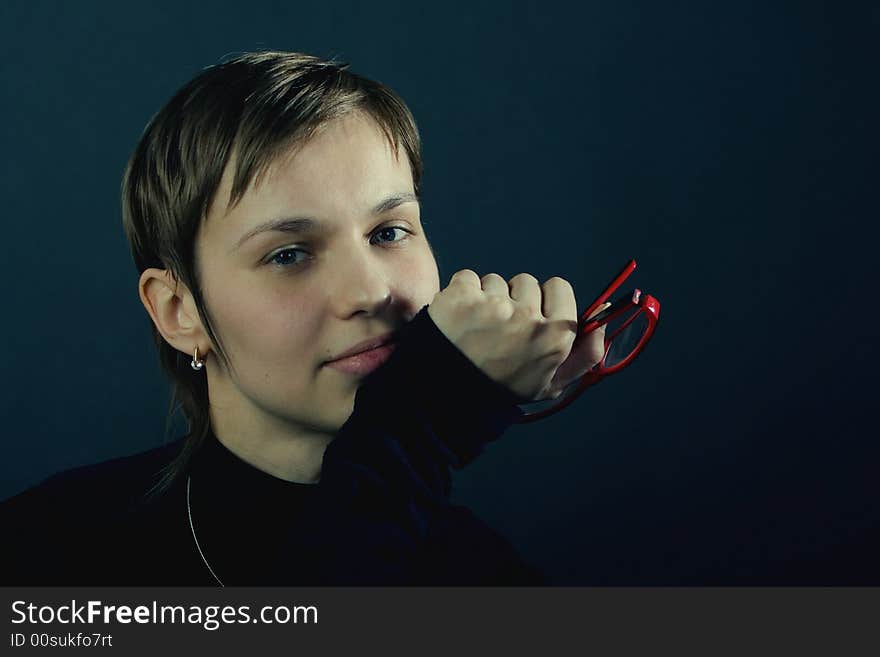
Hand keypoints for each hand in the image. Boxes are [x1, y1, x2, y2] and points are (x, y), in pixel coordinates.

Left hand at [426, 270, 607, 402]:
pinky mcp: (462, 296)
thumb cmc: (501, 389)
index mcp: (555, 337)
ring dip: (487, 298)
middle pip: (527, 282)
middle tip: (499, 331)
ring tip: (476, 329)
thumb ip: (585, 354)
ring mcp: (493, 305)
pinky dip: (462, 293)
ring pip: (496, 281)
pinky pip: (468, 277)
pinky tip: (458, 320)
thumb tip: (604, 316)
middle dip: (514, 300)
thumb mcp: (551, 384)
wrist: (445, 397)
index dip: (545, 300)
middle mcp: (528, 318)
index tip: (531, 316)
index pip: (560, 288)